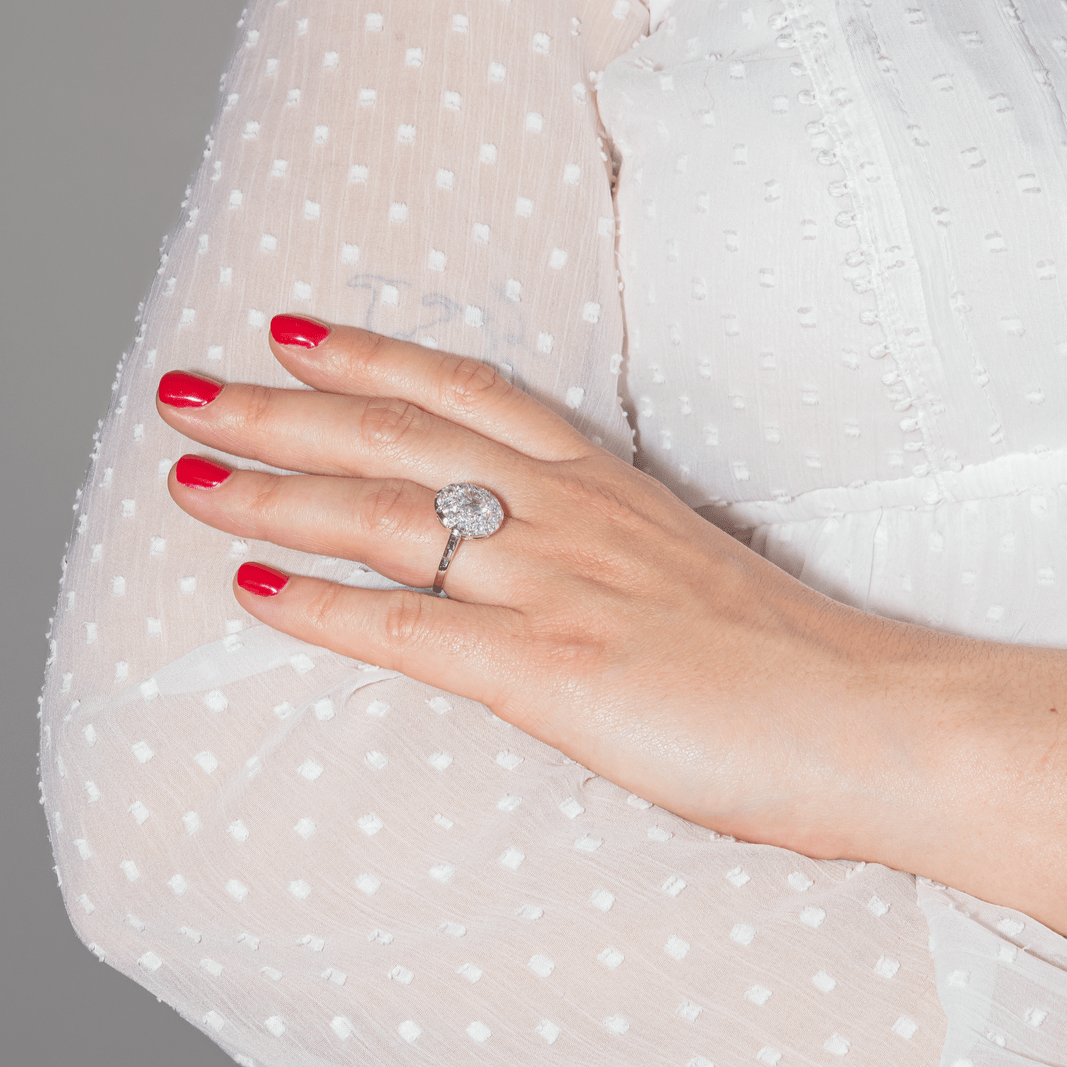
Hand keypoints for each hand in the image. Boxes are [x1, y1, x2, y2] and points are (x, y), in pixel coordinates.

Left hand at [157, 316, 1066, 933]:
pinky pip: (402, 629)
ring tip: (188, 475)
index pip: (464, 391)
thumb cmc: (784, 650)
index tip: (300, 332)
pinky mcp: (545, 669)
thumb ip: (599, 547)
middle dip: (282, 407)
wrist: (863, 715)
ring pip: (381, 515)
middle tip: (191, 386)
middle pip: (396, 434)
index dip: (372, 356)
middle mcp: (563, 511)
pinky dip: (317, 608)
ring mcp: (549, 583)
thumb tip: (533, 563)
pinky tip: (252, 592)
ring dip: (272, 491)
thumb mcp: (678, 562)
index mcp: (600, 482)